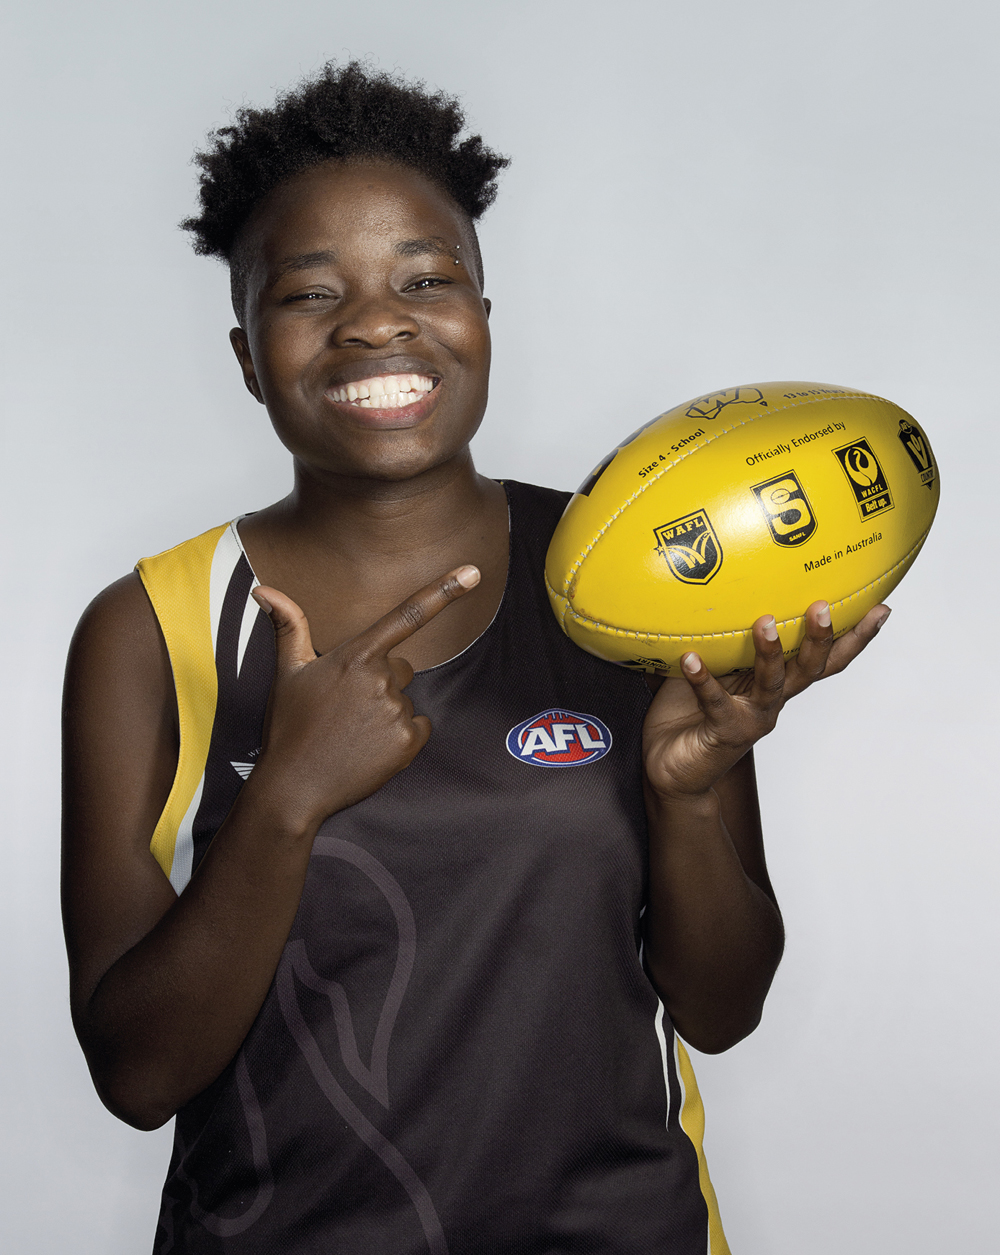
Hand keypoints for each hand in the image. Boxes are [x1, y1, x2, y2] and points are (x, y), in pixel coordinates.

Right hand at [248, 565, 480, 826]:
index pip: (406, 616)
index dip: (443, 591)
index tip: (472, 572)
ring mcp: (397, 711)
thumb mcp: (287, 673)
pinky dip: (401, 737)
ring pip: (405, 700)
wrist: (294, 788)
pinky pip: (418, 727)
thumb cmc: (290, 727)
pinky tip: (370, 747)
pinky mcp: (408, 742)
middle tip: (346, 709)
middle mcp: (381, 679)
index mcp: (356, 656)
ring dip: (386, 712)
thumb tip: (264, 589)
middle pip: (400, 668)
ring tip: (352, 732)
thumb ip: (289, 626)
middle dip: (380, 682)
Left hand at [642, 601, 889, 801]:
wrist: (673, 772)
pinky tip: (690, 658)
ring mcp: (752, 718)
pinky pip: (714, 701)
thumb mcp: (710, 668)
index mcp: (778, 683)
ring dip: (771, 653)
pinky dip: (703, 679)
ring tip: (766, 623)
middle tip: (824, 606)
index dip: (854, 637)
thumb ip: (718, 638)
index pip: (824, 658)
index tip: (881, 608)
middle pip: (810, 668)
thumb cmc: (688, 713)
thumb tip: (711, 585)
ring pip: (772, 683)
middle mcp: (773, 701)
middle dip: (822, 638)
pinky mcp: (724, 732)